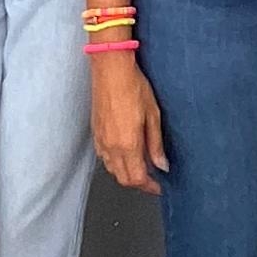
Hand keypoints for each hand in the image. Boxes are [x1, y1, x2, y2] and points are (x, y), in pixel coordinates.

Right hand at [91, 47, 168, 194]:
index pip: (137, 178)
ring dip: (126, 173)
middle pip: (123, 178)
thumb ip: (155, 144)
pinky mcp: (95, 133)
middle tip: (152, 178)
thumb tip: (161, 165)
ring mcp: (101, 141)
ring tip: (141, 165)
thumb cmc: (134, 87)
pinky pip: (104, 158)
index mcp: (128, 144)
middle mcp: (111, 147)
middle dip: (138, 183)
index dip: (149, 186)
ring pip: (112, 170)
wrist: (111, 70)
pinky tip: (126, 153)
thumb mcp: (153, 115)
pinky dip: (115, 163)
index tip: (159, 186)